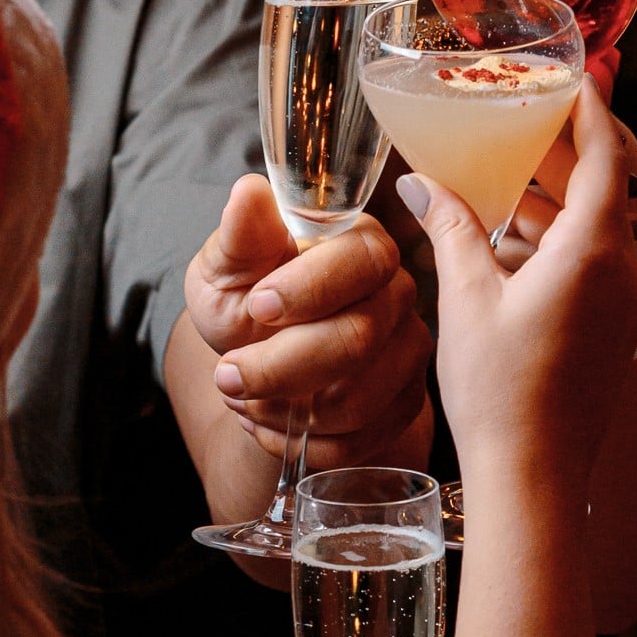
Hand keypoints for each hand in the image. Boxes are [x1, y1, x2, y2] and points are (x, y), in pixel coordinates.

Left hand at [184, 175, 431, 466]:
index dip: (311, 288)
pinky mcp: (405, 403)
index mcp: (361, 243)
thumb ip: (241, 236)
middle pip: (360, 337)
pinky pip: (362, 439)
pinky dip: (305, 444)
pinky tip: (275, 425)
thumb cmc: (248, 298)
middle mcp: (397, 294)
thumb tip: (248, 192)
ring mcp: (408, 351)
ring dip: (288, 412)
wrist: (260, 356)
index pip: (361, 260)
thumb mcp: (228, 266)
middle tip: (228, 376)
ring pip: (361, 398)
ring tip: (245, 399)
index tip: (256, 307)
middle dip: (282, 367)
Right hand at [395, 77, 636, 487]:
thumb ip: (450, 228)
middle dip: (569, 145)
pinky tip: (516, 232)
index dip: (590, 109)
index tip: (576, 73)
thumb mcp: (465, 298)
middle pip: (605, 185)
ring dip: (560, 192)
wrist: (534, 480)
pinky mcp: (611, 329)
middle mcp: (622, 270)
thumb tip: (420, 182)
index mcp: (593, 250)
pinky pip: (594, 260)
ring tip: (514, 162)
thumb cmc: (500, 391)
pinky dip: (561, 233)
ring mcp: (622, 303)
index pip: (605, 156)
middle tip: (532, 109)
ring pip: (598, 225)